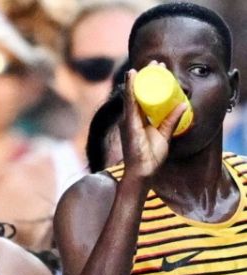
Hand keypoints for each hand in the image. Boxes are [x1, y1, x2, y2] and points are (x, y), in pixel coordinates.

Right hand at [121, 61, 187, 178]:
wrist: (142, 172)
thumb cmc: (151, 157)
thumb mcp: (165, 134)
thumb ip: (172, 120)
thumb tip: (185, 104)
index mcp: (138, 119)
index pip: (143, 96)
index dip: (150, 82)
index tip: (159, 69)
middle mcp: (131, 117)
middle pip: (137, 92)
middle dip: (146, 76)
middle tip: (156, 63)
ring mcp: (128, 120)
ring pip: (133, 94)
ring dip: (139, 78)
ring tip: (148, 66)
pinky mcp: (129, 123)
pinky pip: (130, 103)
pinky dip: (131, 90)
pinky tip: (133, 78)